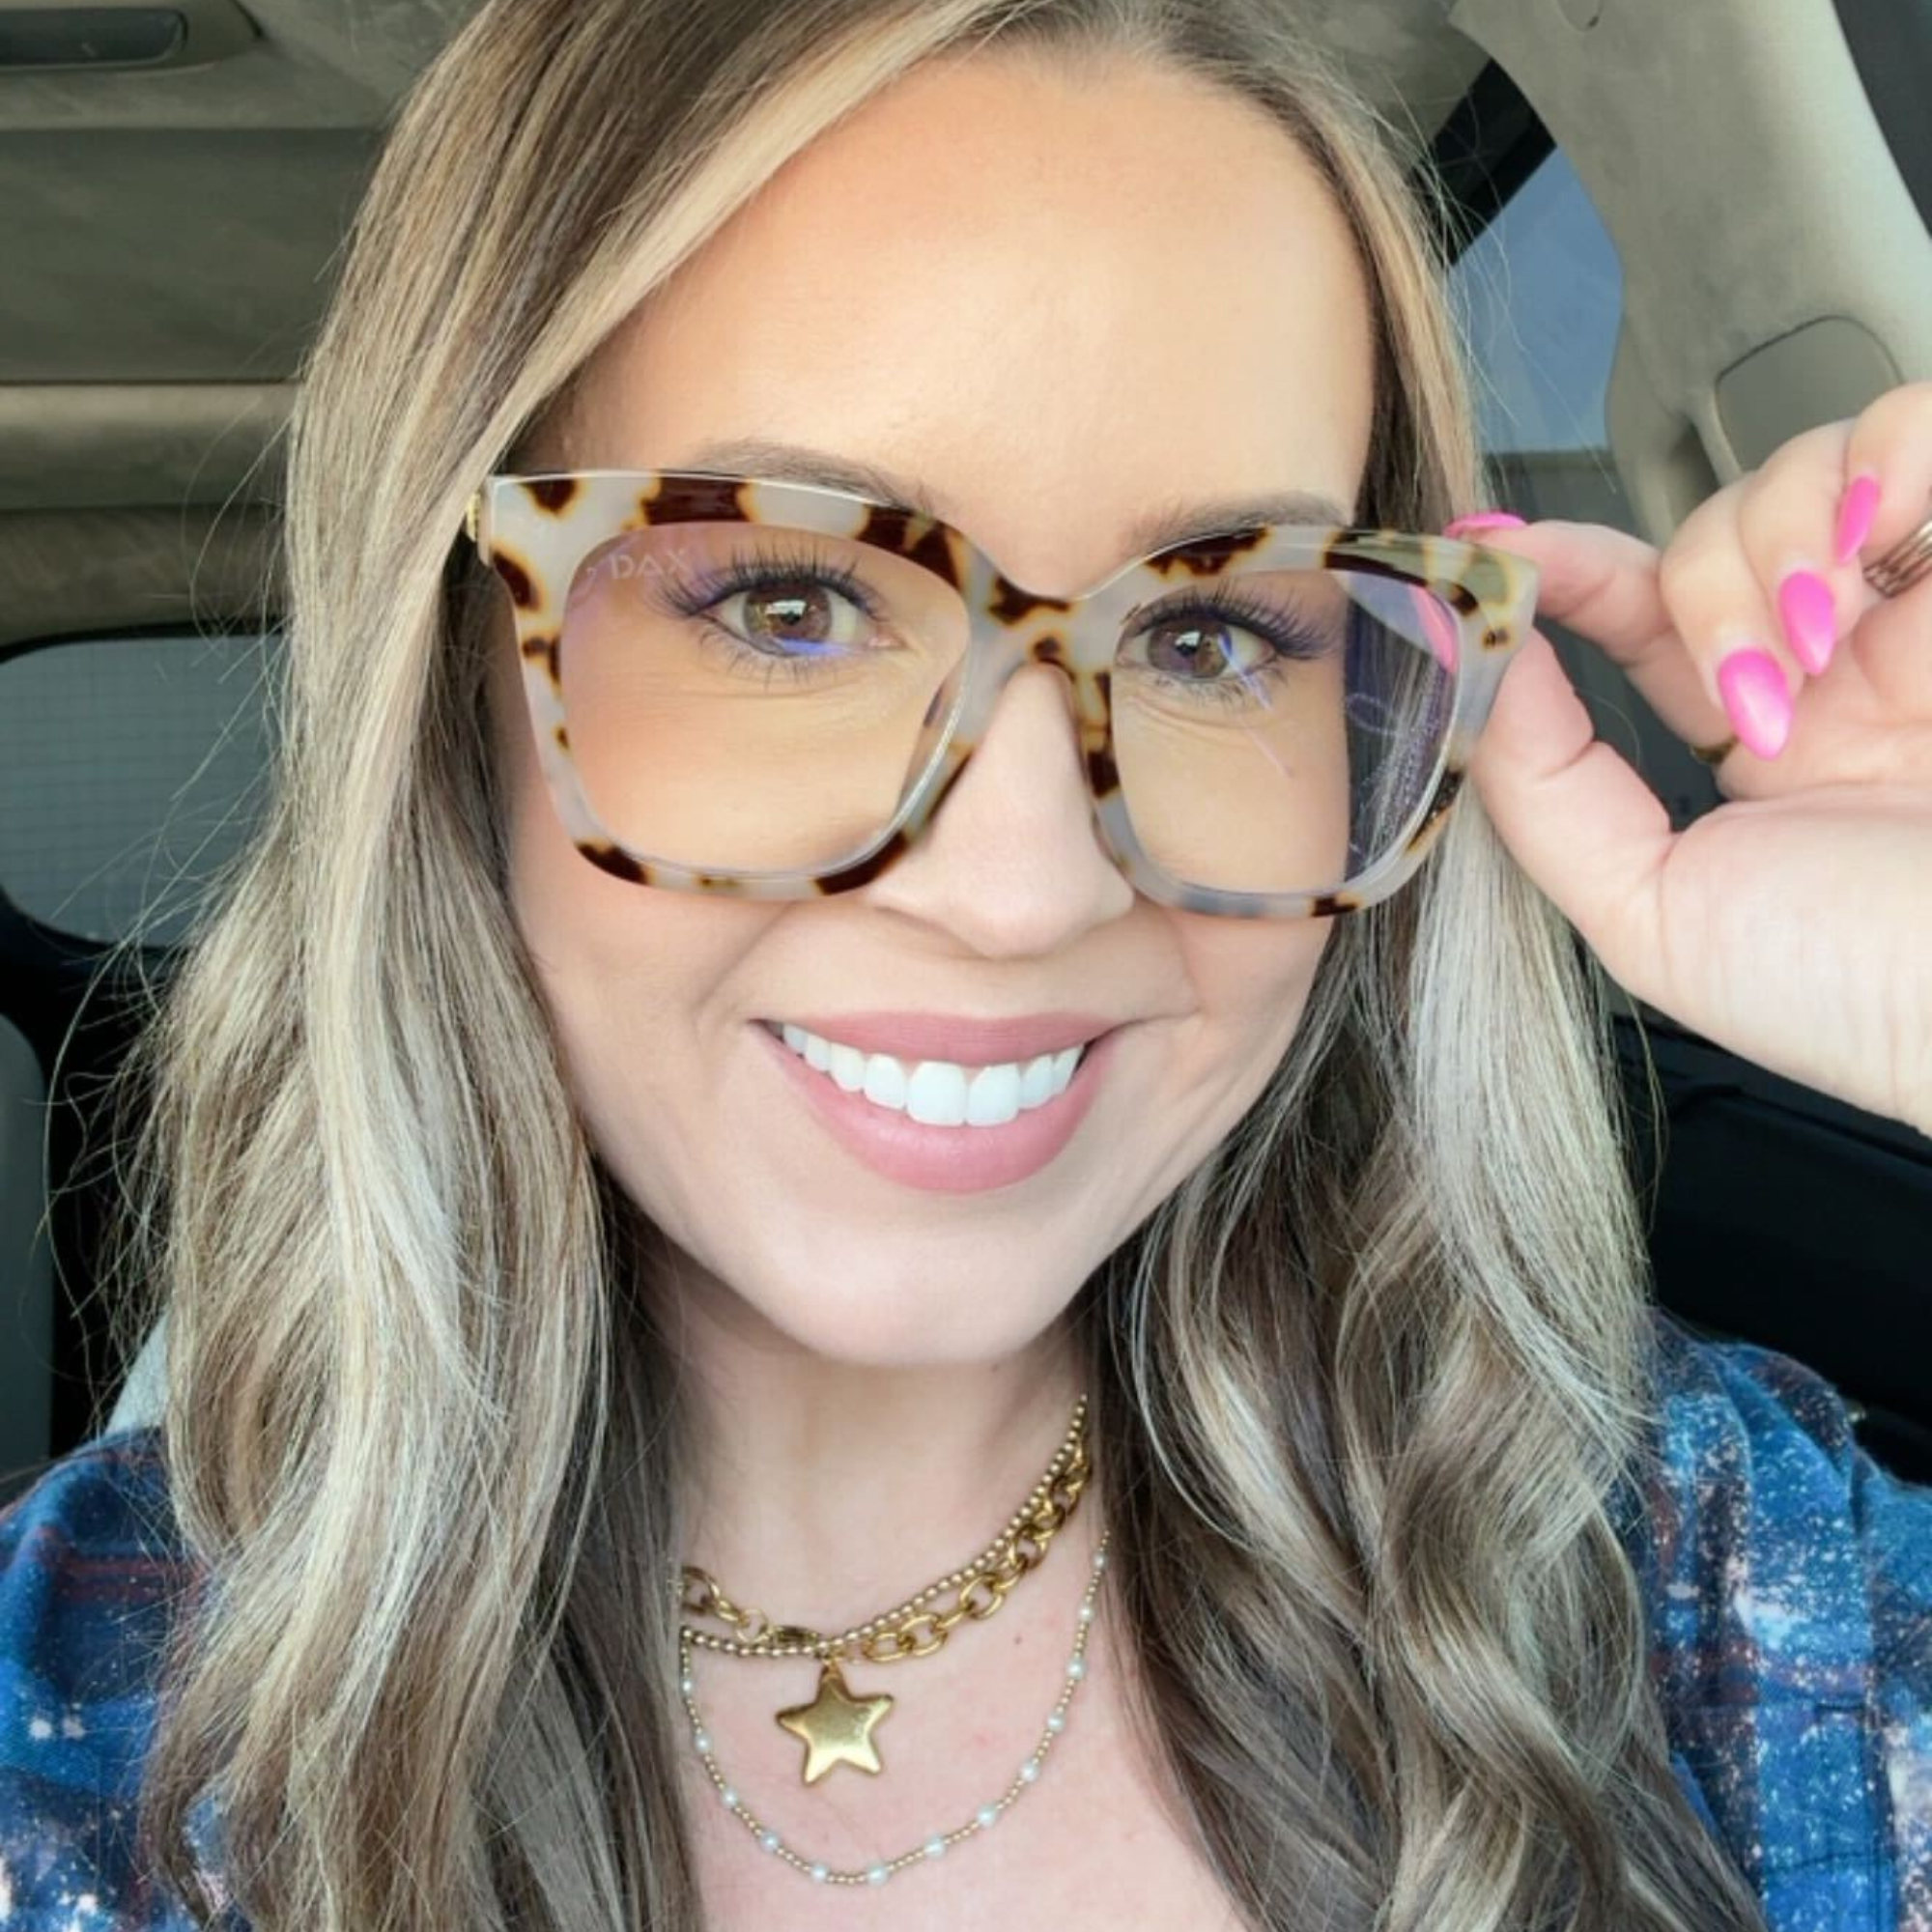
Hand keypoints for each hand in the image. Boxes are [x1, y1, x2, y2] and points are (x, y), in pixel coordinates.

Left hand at [1463, 382, 1931, 1138]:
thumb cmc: (1857, 988)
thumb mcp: (1653, 917)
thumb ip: (1547, 792)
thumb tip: (1477, 658)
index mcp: (1760, 743)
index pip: (1638, 609)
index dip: (1561, 568)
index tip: (1488, 545)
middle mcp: (1842, 661)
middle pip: (1711, 528)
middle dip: (1697, 588)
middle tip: (1756, 694)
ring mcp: (1926, 602)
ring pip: (1801, 468)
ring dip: (1775, 541)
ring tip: (1820, 643)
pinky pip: (1919, 423)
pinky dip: (1879, 459)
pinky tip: (1875, 545)